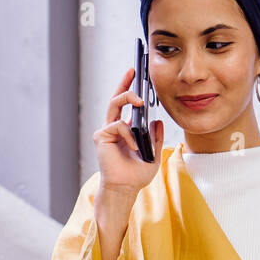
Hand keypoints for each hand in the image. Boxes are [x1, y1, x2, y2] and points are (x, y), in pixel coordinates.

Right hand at [92, 66, 163, 192]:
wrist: (126, 188)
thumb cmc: (136, 174)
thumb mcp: (153, 154)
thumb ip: (155, 137)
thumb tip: (158, 121)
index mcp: (125, 130)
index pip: (126, 105)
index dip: (129, 88)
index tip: (136, 73)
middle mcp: (114, 128)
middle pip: (116, 98)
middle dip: (124, 82)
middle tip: (134, 71)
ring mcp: (106, 131)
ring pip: (114, 105)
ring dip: (128, 98)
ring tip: (140, 102)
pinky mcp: (101, 137)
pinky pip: (117, 126)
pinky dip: (129, 135)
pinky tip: (134, 146)